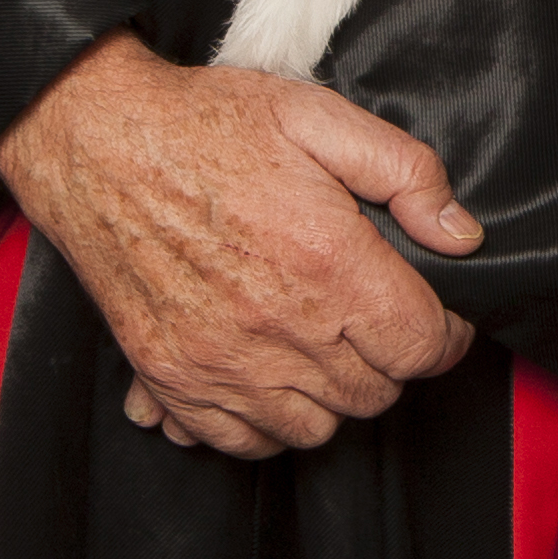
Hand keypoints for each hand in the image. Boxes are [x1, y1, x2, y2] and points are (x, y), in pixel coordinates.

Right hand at [0, 30, 482, 456]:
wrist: (97, 143)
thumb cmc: (207, 125)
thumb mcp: (323, 117)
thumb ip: (407, 174)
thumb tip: (460, 235)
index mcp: (327, 262)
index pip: (421, 347)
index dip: (446, 335)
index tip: (439, 318)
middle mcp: (277, 326)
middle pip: (373, 394)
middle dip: (392, 362)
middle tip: (378, 320)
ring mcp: (218, 361)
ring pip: (313, 428)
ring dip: (333, 396)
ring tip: (326, 346)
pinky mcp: (170, 378)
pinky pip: (240, 441)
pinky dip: (265, 422)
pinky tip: (270, 373)